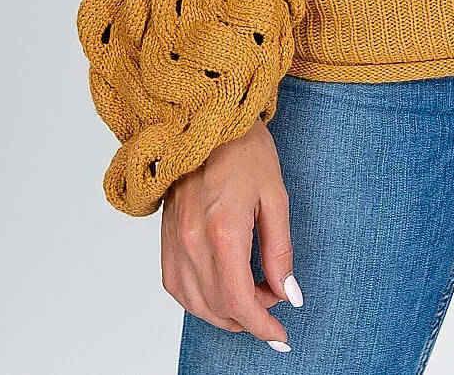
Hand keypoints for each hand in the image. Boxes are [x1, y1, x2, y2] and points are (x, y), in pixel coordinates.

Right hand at [161, 119, 303, 351]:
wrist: (206, 116)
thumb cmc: (246, 148)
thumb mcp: (276, 195)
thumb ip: (281, 250)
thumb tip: (290, 295)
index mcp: (223, 229)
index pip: (241, 301)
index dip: (264, 327)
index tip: (282, 337)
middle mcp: (191, 241)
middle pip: (219, 308)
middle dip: (251, 318)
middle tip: (275, 302)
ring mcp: (172, 241)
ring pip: (195, 304)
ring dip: (225, 314)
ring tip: (252, 300)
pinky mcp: (163, 238)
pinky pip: (177, 287)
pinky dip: (200, 300)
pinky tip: (220, 289)